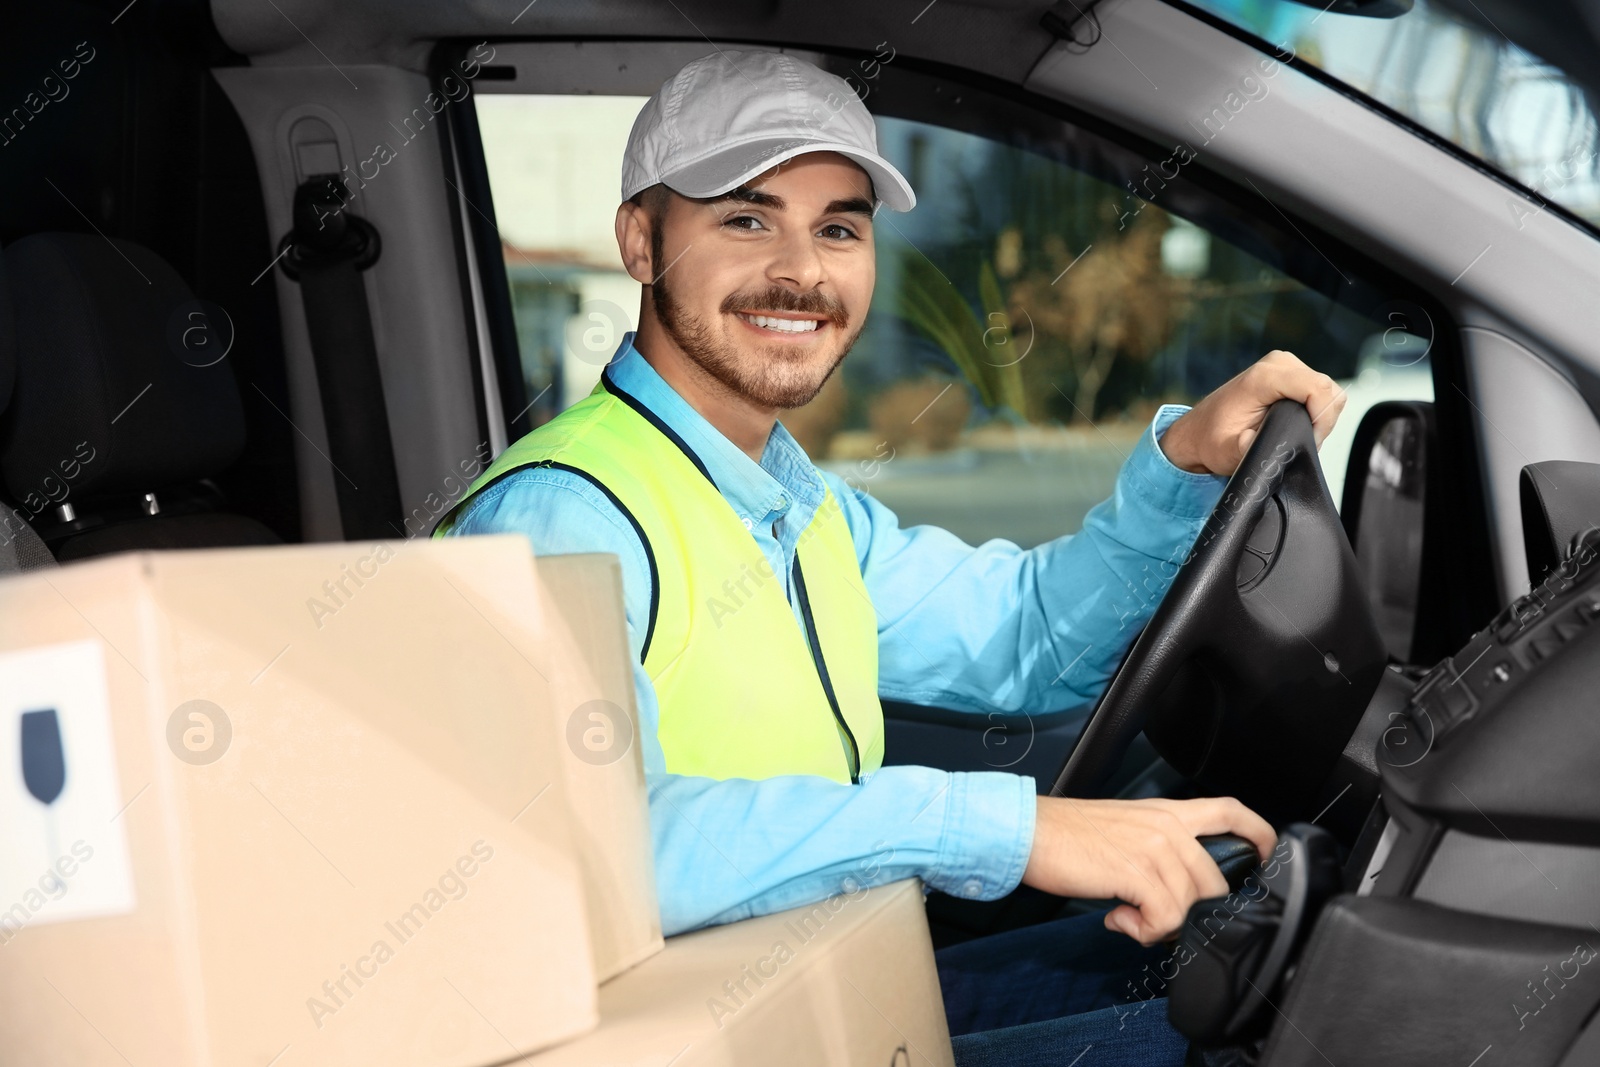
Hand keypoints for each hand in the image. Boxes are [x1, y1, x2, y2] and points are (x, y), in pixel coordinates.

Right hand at [1022, 795, 1275, 945]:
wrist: (1029, 831)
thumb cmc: (1066, 834)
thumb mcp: (1124, 830)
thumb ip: (1157, 851)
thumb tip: (1173, 893)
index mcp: (1166, 811)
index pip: (1230, 810)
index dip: (1259, 833)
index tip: (1265, 855)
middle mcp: (1168, 826)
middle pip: (1216, 880)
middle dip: (1194, 911)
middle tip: (1154, 917)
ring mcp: (1155, 848)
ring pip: (1192, 904)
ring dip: (1161, 925)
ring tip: (1128, 917)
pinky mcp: (1137, 872)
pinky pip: (1166, 917)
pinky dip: (1144, 931)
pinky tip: (1118, 919)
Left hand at [1159, 350, 1345, 475]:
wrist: (1199, 432)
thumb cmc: (1211, 440)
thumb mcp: (1225, 452)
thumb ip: (1243, 447)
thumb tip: (1253, 441)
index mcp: (1262, 378)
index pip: (1316, 389)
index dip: (1322, 419)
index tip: (1310, 441)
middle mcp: (1276, 364)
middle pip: (1326, 389)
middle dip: (1322, 421)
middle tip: (1301, 443)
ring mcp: (1284, 364)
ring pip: (1327, 390)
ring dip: (1319, 417)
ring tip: (1294, 434)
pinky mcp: (1290, 372)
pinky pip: (1319, 389)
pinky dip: (1315, 410)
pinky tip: (1295, 424)